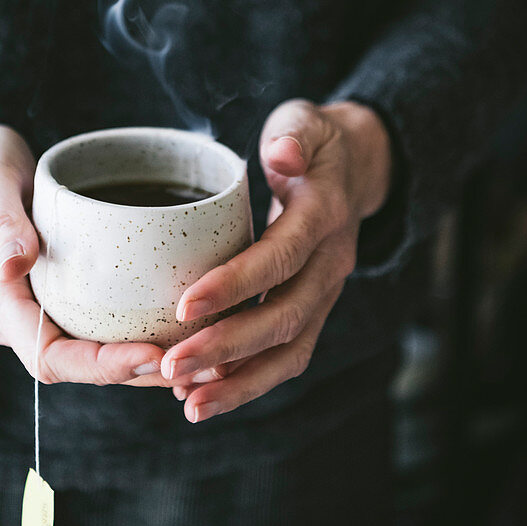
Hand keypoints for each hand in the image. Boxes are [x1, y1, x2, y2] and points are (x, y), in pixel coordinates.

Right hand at [0, 115, 184, 388]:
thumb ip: (0, 222)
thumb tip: (16, 262)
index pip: (51, 357)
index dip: (103, 365)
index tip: (154, 355)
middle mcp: (22, 318)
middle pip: (84, 365)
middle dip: (141, 371)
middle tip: (203, 362)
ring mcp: (44, 307)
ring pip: (99, 351)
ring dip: (151, 360)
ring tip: (211, 355)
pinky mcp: (66, 292)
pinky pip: (105, 323)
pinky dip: (144, 328)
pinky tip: (189, 321)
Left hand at [160, 99, 392, 421]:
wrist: (355, 168)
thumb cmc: (313, 141)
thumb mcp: (304, 122)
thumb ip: (293, 135)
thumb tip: (282, 155)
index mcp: (324, 214)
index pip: (281, 256)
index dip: (236, 284)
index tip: (184, 305)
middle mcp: (332, 262)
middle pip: (285, 316)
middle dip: (227, 347)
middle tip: (171, 366)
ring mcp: (326, 291)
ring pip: (291, 350)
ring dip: (240, 382)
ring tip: (187, 403)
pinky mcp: (313, 309)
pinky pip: (287, 355)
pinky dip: (249, 381)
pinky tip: (204, 396)